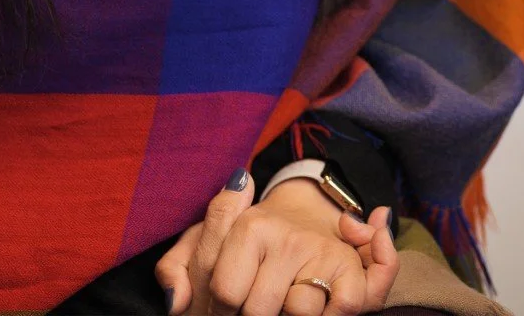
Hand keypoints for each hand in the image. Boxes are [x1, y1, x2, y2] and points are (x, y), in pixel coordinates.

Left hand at [154, 175, 398, 314]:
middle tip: (249, 305)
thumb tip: (174, 301)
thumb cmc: (244, 244)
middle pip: (256, 310)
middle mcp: (285, 235)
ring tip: (280, 303)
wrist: (305, 218)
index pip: (223, 291)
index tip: (222, 306)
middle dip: (248, 315)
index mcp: (248, 225)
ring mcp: (317, 252)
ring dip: (286, 313)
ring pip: (295, 314)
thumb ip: (177, 269)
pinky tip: (311, 305)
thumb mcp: (203, 246)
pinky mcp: (349, 272)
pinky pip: (338, 309)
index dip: (217, 308)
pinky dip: (325, 315)